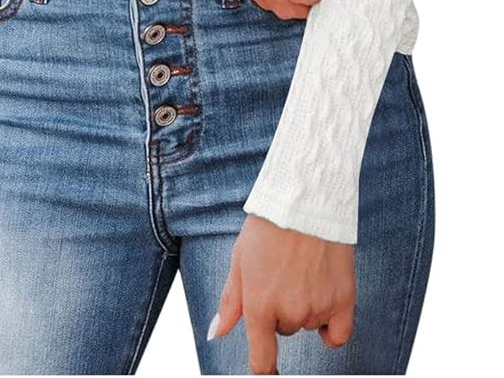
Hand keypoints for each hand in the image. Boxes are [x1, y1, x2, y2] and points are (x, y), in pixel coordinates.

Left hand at [208, 214, 355, 374]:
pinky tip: (324, 303)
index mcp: (259, 305)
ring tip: (301, 269)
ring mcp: (318, 308)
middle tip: (281, 274)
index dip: (263, 367)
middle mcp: (289, 312)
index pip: (262, 360)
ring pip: (308, 324)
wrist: (304, 199)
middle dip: (280, 309)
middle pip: (284, 330)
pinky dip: (331, 326)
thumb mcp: (239, 260)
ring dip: (305, 307)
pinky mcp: (343, 299)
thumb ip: (230, 302)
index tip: (266, 367)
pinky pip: (337, 335)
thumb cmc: (268, 227)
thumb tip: (216, 333)